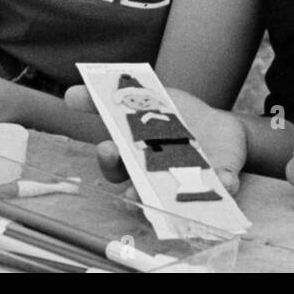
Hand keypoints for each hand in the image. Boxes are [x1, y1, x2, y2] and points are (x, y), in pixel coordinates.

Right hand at [64, 84, 247, 195]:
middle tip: (140, 180)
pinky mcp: (221, 183)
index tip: (108, 147)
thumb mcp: (142, 100)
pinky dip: (223, 186)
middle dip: (135, 187)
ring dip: (175, 199)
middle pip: (140, 191)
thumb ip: (107, 99)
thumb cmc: (175, 119)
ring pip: (178, 200)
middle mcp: (160, 179)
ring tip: (173, 192)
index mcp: (138, 160)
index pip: (117, 169)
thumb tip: (69, 94)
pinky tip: (224, 180)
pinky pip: (222, 190)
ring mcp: (190, 183)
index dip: (110, 162)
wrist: (219, 127)